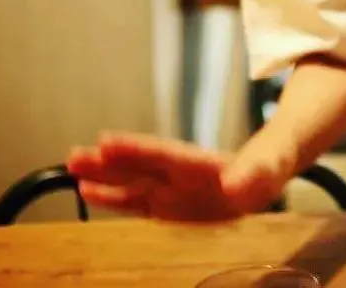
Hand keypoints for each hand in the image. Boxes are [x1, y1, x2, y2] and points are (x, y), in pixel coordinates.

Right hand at [66, 127, 297, 221]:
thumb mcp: (273, 164)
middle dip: (110, 160)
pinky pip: (137, 201)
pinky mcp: (171, 204)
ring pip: (132, 180)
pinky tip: (89, 193)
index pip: (165, 153)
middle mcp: (182, 172)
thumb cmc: (273, 161)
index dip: (136, 149)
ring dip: (103, 176)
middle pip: (141, 163)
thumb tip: (239, 186)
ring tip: (71, 169)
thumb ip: (258, 172)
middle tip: (74, 154)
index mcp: (204, 162)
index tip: (106, 141)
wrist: (272, 167)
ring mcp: (173, 186)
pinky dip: (112, 198)